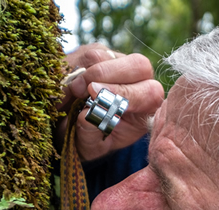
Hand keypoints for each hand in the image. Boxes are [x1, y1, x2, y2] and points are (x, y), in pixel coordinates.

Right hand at [56, 44, 163, 160]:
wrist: (67, 129)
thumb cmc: (85, 140)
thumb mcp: (87, 146)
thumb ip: (89, 134)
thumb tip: (86, 116)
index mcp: (145, 110)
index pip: (150, 93)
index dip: (125, 92)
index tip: (95, 96)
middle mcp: (139, 83)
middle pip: (139, 64)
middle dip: (107, 74)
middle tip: (82, 90)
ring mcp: (121, 66)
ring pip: (108, 56)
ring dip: (86, 74)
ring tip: (74, 94)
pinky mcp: (102, 54)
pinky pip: (90, 53)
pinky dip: (76, 69)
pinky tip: (71, 88)